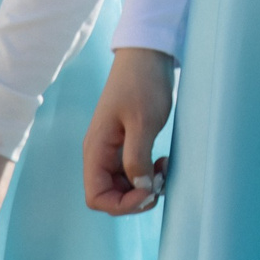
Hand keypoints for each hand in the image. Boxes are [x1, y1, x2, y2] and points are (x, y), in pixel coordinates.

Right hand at [82, 47, 175, 216]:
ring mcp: (113, 148)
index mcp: (96, 150)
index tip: (148, 191)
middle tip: (160, 181)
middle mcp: (100, 153)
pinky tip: (162, 163)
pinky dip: (147, 173)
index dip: (122, 204)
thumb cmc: (143, 84)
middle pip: (110, 195)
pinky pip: (133, 170)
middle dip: (136, 197)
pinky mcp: (127, 142)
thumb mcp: (143, 122)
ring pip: (123, 185)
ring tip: (163, 170)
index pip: (97, 197)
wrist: (148, 54)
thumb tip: (140, 187)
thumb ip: (137, 158)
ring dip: (144, 186)